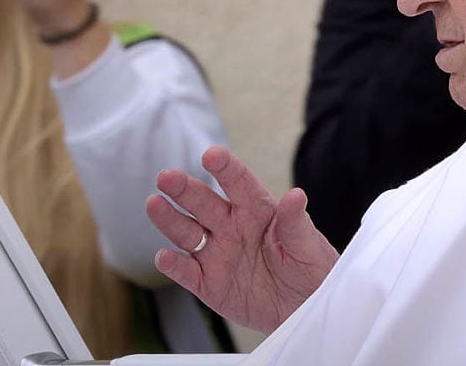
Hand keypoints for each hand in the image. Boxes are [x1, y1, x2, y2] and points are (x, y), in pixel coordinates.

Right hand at [145, 146, 338, 333]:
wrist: (304, 309)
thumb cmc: (311, 270)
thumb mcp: (310, 247)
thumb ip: (296, 223)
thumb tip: (296, 195)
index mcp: (257, 209)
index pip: (238, 183)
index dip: (225, 168)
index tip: (213, 155)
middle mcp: (231, 226)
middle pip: (203, 202)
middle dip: (184, 188)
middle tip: (167, 177)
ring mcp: (216, 253)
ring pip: (187, 232)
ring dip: (169, 219)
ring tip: (153, 204)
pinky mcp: (208, 283)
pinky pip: (187, 272)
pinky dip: (173, 265)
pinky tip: (164, 256)